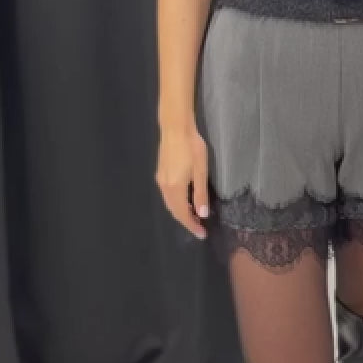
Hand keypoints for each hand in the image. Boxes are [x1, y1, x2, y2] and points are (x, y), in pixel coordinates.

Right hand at [155, 125, 210, 239]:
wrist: (175, 128)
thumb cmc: (192, 148)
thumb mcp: (201, 171)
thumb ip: (201, 194)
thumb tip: (202, 214)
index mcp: (175, 189)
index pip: (183, 214)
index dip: (191, 225)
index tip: (202, 234)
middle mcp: (164, 187)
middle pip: (174, 211)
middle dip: (186, 221)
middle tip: (200, 227)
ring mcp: (161, 180)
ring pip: (170, 203)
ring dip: (181, 212)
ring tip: (194, 216)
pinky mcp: (160, 173)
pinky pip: (168, 195)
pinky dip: (176, 203)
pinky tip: (185, 200)